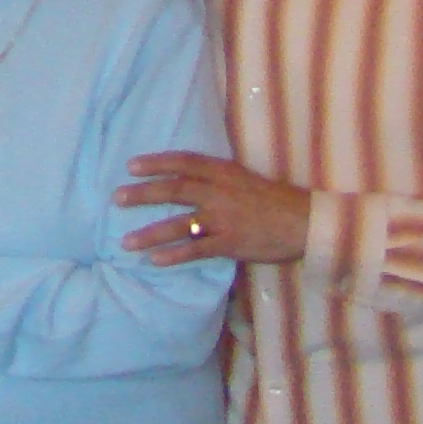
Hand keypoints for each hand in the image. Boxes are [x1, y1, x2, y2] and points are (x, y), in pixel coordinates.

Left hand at [116, 153, 310, 265]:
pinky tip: (155, 261)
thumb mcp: (245, 179)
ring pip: (180, 224)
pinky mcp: (231, 243)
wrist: (305, 222)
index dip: (156, 162)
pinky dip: (175, 255)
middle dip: (143, 194)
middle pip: (175, 189)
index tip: (131, 165)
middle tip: (117, 198)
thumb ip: (218, 178)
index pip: (184, 162)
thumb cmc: (275, 200)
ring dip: (150, 232)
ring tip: (126, 241)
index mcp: (224, 172)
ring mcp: (224, 218)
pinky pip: (197, 250)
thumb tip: (188, 180)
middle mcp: (220, 191)